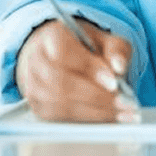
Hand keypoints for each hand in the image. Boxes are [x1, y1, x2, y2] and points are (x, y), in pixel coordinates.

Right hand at [16, 19, 137, 122]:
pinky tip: (110, 118)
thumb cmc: (86, 49)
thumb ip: (116, 50)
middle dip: (95, 95)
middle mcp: (36, 60)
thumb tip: (119, 67)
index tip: (113, 82)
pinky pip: (60, 118)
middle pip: (60, 82)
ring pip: (60, 104)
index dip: (88, 68)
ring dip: (94, 111)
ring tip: (121, 112)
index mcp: (51, 36)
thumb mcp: (106, 41)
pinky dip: (88, 119)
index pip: (64, 52)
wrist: (63, 58)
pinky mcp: (38, 107)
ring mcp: (33, 86)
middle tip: (123, 101)